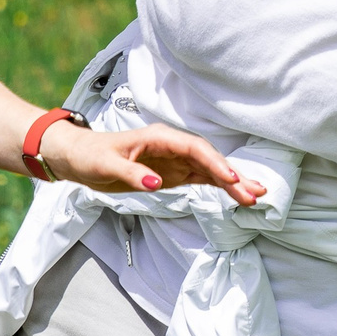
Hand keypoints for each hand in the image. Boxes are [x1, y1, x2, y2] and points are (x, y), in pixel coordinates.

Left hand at [39, 120, 264, 204]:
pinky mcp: (174, 173)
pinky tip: (236, 196)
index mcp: (160, 138)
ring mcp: (175, 160)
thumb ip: (131, 174)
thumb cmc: (91, 156)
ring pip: (210, 170)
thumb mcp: (105, 165)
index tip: (231, 179)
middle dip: (232, 175)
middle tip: (255, 192)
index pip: (194, 148)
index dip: (214, 162)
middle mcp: (173, 147)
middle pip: (209, 159)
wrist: (80, 158)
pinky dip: (219, 187)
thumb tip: (154, 183)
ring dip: (231, 183)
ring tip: (254, 197)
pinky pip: (202, 179)